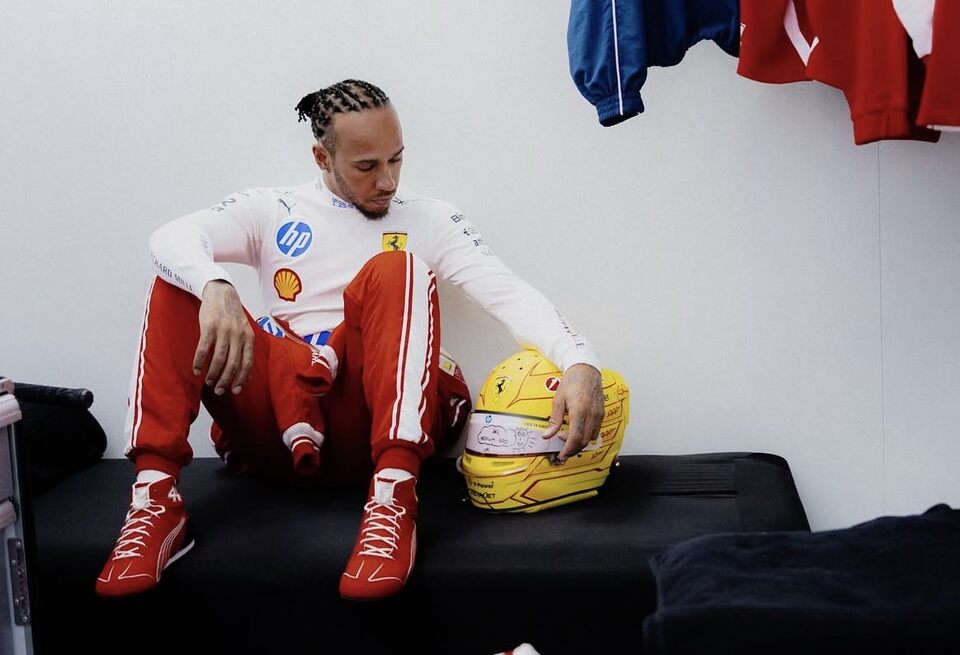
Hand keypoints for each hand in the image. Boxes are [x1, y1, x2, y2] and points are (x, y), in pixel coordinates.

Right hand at [193, 280, 253, 394]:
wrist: (220, 292)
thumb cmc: (232, 316)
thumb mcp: (244, 331)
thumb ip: (245, 350)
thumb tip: (247, 375)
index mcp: (248, 337)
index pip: (247, 363)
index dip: (241, 379)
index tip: (234, 391)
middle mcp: (238, 335)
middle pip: (233, 364)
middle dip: (226, 380)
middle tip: (219, 390)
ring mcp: (224, 330)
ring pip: (219, 359)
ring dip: (213, 373)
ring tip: (208, 382)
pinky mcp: (209, 326)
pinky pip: (204, 348)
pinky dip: (199, 361)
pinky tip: (196, 370)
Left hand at [541, 363, 604, 462]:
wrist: (586, 370)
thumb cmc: (572, 382)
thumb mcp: (558, 400)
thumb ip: (554, 420)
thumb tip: (547, 435)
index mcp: (579, 410)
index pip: (575, 438)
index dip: (568, 450)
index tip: (561, 455)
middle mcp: (592, 414)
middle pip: (584, 442)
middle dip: (572, 449)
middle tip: (562, 449)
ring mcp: (599, 414)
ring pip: (591, 438)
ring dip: (579, 443)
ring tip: (567, 437)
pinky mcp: (602, 414)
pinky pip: (595, 431)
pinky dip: (586, 436)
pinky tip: (577, 430)